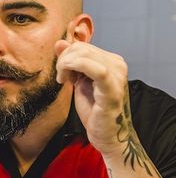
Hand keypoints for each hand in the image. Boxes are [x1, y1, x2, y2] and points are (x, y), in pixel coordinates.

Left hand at [55, 40, 128, 155]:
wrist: (107, 135)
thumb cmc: (94, 110)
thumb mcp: (78, 81)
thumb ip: (70, 61)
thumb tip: (60, 42)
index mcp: (111, 61)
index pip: (82, 46)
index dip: (66, 56)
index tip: (62, 73)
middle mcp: (118, 64)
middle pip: (81, 47)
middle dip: (63, 60)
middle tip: (62, 78)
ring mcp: (117, 75)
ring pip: (84, 54)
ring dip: (66, 65)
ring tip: (64, 80)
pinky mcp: (112, 88)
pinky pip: (95, 68)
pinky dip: (75, 68)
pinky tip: (68, 81)